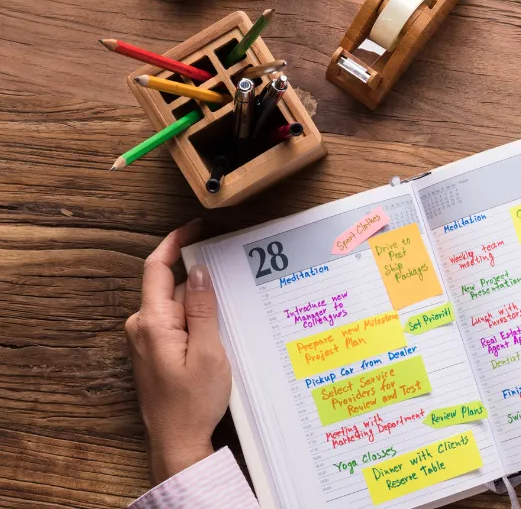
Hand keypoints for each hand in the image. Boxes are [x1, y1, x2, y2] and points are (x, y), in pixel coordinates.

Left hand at [125, 219, 231, 482]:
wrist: (177, 441)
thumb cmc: (193, 402)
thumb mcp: (208, 351)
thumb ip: (201, 308)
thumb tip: (197, 272)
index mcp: (152, 322)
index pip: (156, 268)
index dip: (175, 242)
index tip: (195, 226)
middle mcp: (142, 327)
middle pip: (169, 285)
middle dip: (198, 276)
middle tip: (231, 271)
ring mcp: (146, 340)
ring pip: (174, 305)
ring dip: (199, 301)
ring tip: (230, 308)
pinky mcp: (154, 352)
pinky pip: (175, 322)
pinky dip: (195, 318)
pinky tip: (217, 329)